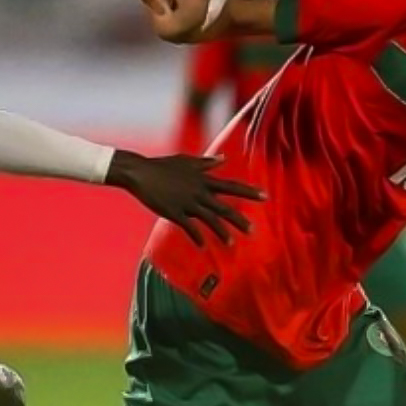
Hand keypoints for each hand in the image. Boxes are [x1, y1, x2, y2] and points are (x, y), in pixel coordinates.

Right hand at [105, 150, 262, 245]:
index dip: (249, 192)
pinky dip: (197, 237)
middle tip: (253, 231)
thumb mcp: (187, 161)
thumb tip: (223, 159)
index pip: (232, 186)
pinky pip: (189, 228)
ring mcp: (187, 203)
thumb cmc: (163, 165)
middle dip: (240, 220)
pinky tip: (203, 246)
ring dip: (221, 232)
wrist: (140, 172)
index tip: (265, 196)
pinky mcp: (174, 212)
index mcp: (203, 179)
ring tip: (231, 243)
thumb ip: (206, 163)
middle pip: (224, 207)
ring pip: (209, 220)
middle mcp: (199, 192)